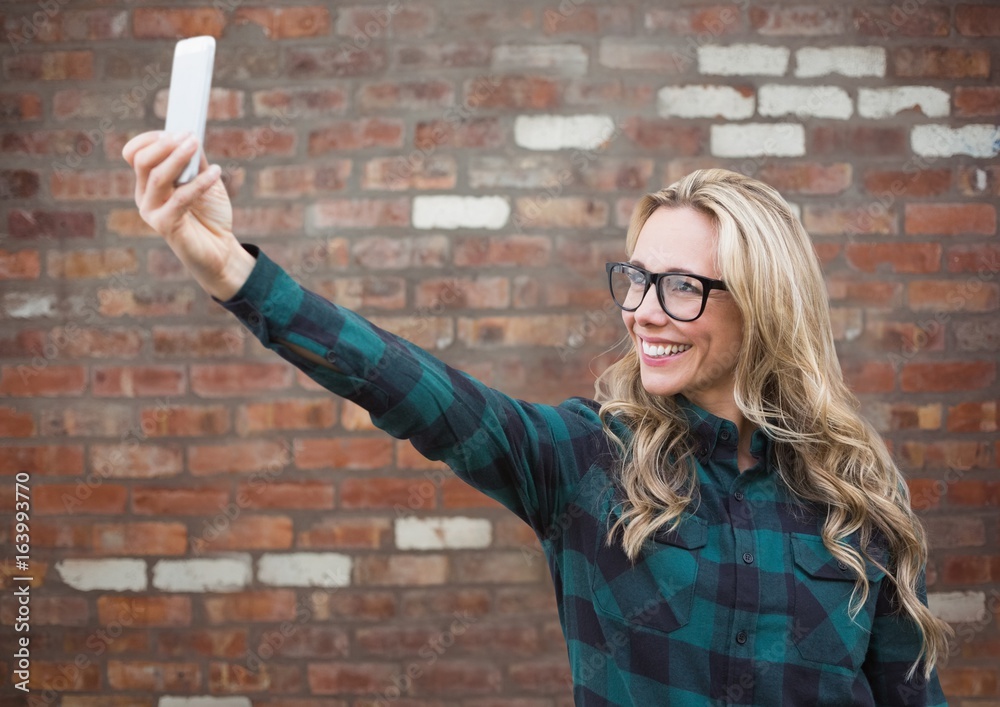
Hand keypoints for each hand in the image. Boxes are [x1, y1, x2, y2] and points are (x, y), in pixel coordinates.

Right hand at [122, 131, 254, 300]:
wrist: (221, 251)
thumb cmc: (210, 215)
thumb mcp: (205, 181)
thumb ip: (196, 161)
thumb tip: (191, 135)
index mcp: (148, 183)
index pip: (135, 154)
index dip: (151, 138)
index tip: (175, 130)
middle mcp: (144, 196)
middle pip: (141, 161)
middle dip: (164, 144)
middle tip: (188, 135)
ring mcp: (152, 212)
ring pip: (157, 176)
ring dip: (178, 157)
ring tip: (196, 144)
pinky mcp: (165, 226)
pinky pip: (180, 198)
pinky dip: (199, 183)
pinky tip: (216, 173)